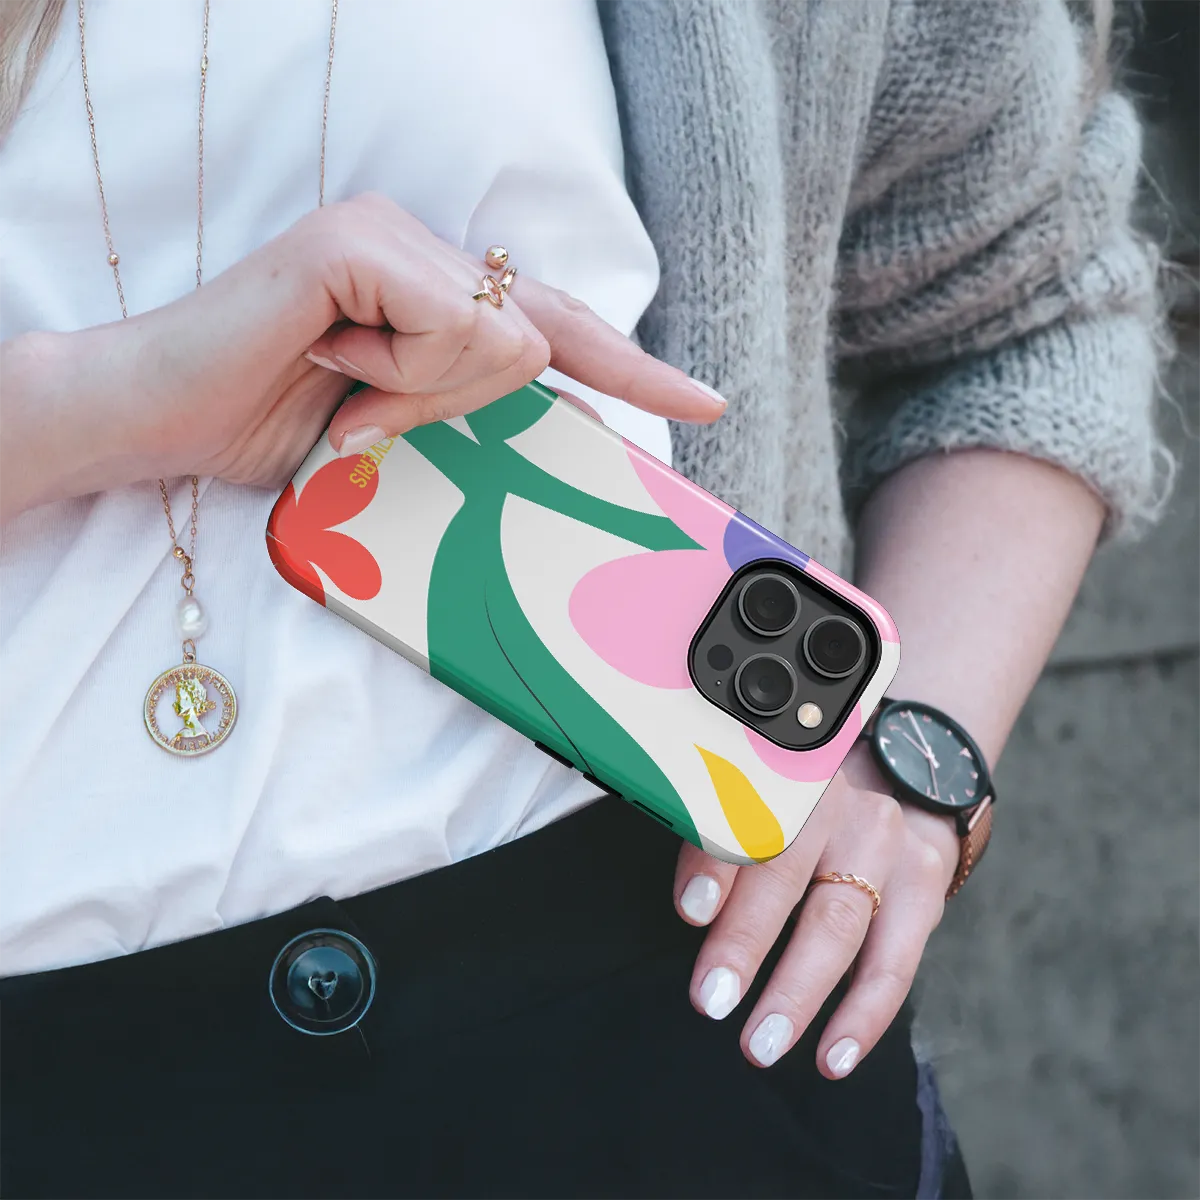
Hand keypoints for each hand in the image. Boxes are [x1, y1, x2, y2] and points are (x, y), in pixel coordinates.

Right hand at [31, 192, 723, 500]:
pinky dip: (399, 374)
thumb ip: (473, 411)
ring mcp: (390, 233)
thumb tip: (566, 421)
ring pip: (502, 341)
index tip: (701, 404)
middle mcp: (423, 244)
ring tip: (342, 385)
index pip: (556, 326)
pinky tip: (334, 360)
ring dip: (421, 396)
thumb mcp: (398, 431)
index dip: (632, 367)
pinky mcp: (358, 243)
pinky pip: (452, 328)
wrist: (157, 420)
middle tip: (367, 406)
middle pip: (536, 340)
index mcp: (435, 287)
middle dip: (464, 404)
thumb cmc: (272, 428)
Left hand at [673, 743, 959, 1073]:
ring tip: (761, 1043)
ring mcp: (885, 841)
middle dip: (746, 941)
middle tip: (711, 999)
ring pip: (838, 923)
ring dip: (797, 990)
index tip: (691, 911)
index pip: (743, 814)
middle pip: (786, 871)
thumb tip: (692, 907)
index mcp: (782, 772)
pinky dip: (862, 1016)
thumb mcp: (755, 800)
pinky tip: (832, 1057)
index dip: (716, 863)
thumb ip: (717, 837)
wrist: (902, 780)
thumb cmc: (798, 803)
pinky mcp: (923, 883)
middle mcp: (836, 799)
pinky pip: (894, 962)